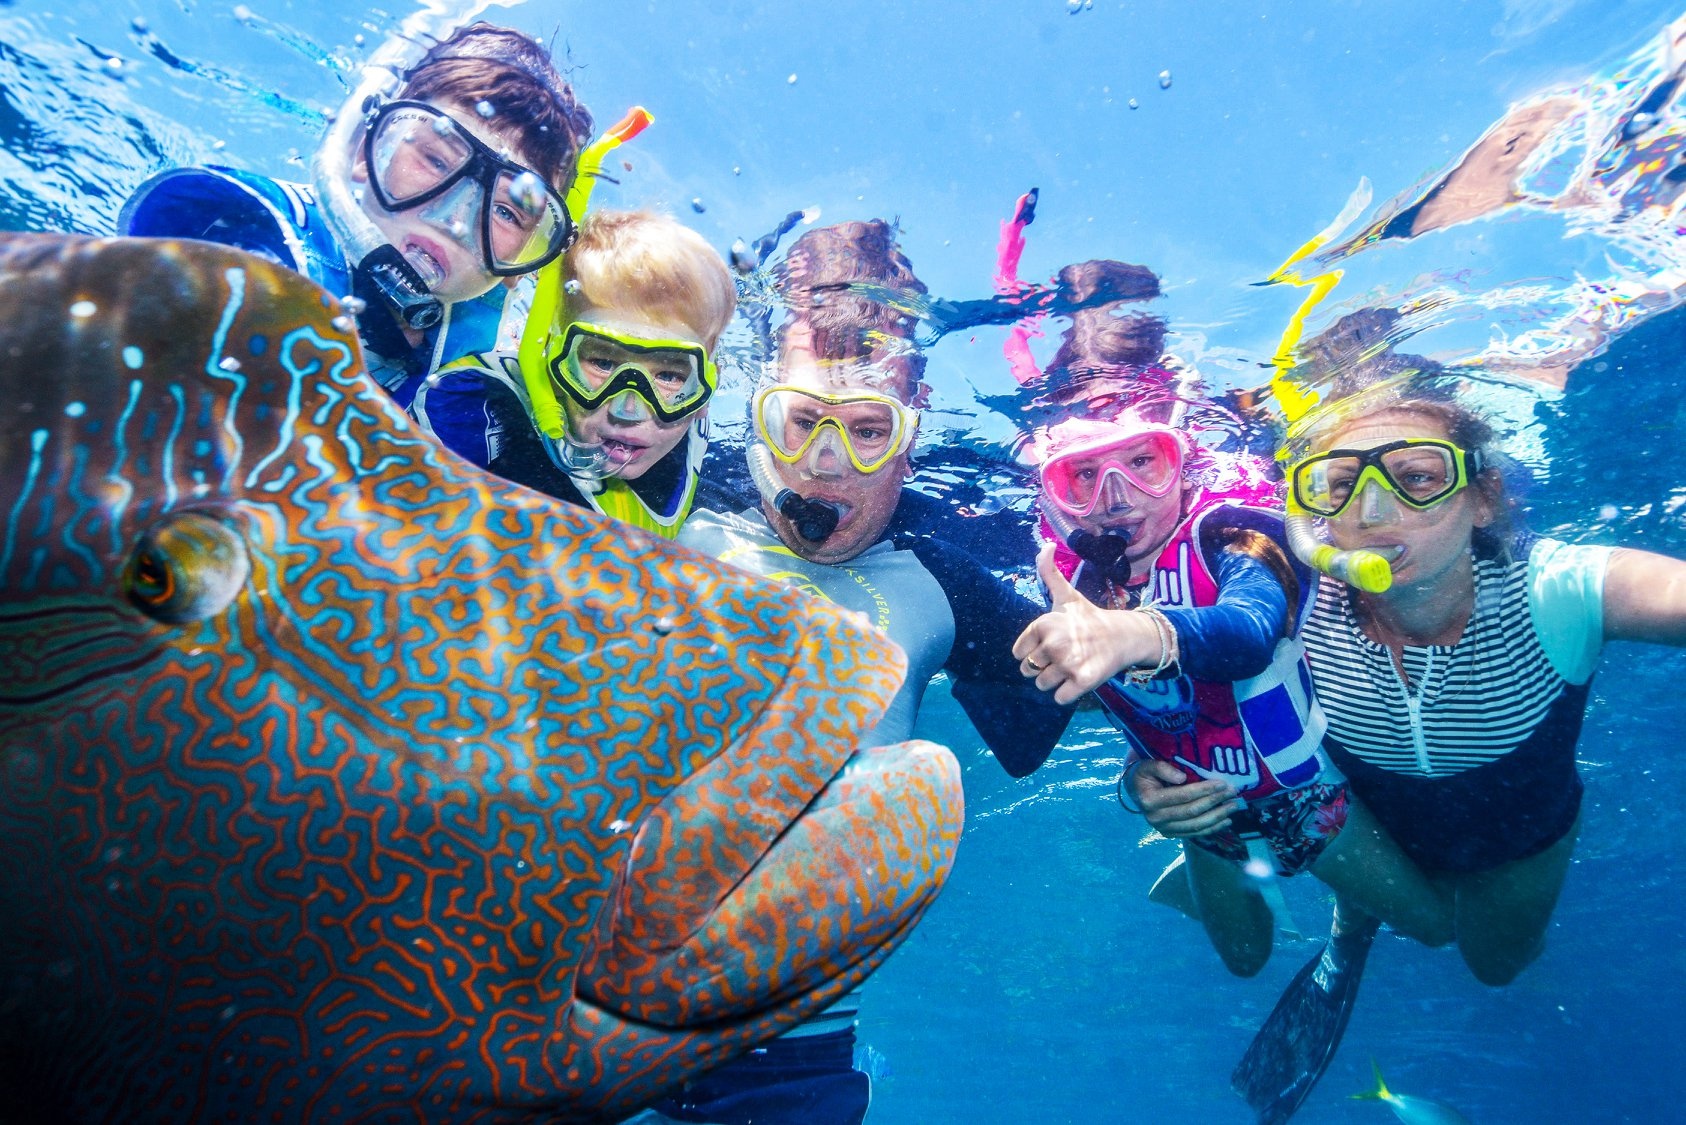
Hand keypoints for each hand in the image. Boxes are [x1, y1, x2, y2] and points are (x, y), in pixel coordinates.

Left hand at [1012, 545, 1159, 704]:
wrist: (1124, 636)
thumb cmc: (1089, 618)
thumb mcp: (1066, 595)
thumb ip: (1049, 573)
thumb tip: (1045, 545)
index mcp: (1043, 623)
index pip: (1019, 653)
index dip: (1034, 652)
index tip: (1053, 643)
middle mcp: (1054, 642)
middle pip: (1029, 671)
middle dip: (1044, 668)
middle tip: (1065, 656)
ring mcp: (1068, 662)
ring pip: (1042, 686)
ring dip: (1056, 681)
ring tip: (1072, 666)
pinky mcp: (1082, 681)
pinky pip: (1059, 698)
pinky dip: (1068, 693)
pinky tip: (1080, 678)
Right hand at [1131, 759, 1240, 837]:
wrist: (1135, 790)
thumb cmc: (1143, 773)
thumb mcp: (1147, 765)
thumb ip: (1162, 768)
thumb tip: (1182, 777)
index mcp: (1149, 800)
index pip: (1182, 796)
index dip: (1204, 790)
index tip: (1222, 783)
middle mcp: (1155, 818)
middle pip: (1192, 812)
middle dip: (1215, 802)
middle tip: (1233, 793)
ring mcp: (1163, 829)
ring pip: (1196, 826)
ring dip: (1218, 817)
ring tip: (1234, 806)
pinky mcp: (1171, 834)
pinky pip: (1195, 833)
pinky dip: (1212, 828)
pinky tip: (1226, 821)